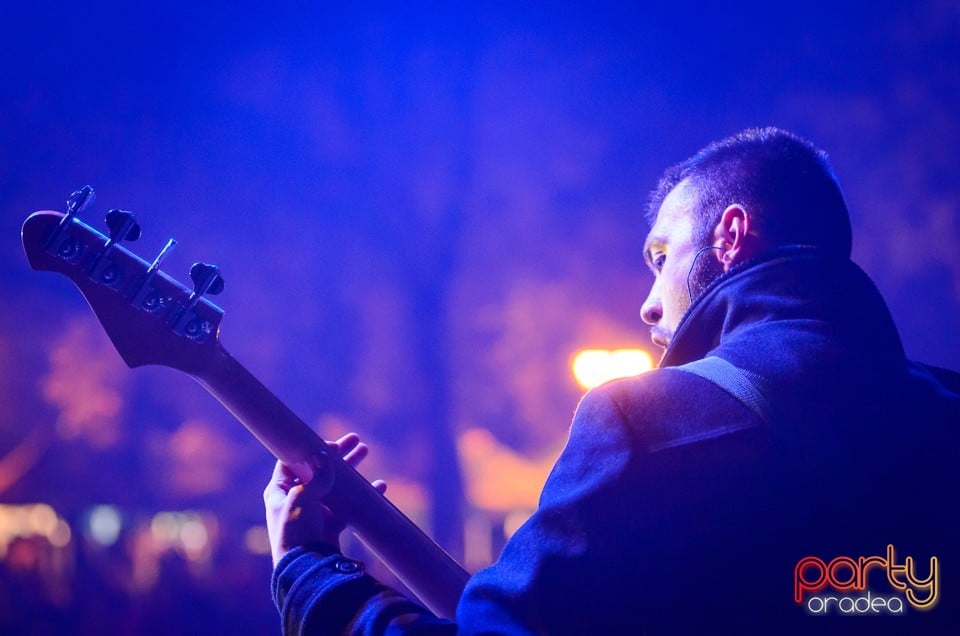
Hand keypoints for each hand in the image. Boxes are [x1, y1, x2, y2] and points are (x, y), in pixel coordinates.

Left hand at [263, 433, 385, 566]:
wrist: (305, 569)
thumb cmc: (296, 531)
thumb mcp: (303, 498)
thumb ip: (317, 476)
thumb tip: (323, 454)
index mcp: (279, 491)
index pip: (293, 461)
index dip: (311, 450)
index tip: (331, 444)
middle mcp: (295, 499)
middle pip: (318, 470)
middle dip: (337, 455)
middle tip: (355, 440)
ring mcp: (313, 512)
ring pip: (334, 485)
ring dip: (350, 470)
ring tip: (365, 451)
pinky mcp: (328, 526)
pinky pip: (346, 506)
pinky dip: (360, 496)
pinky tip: (378, 486)